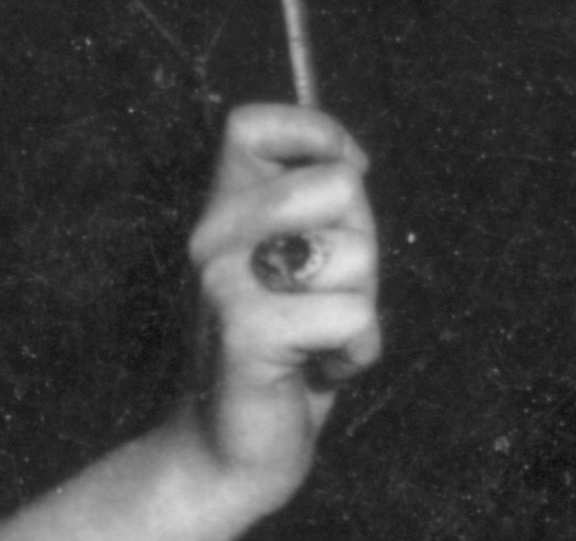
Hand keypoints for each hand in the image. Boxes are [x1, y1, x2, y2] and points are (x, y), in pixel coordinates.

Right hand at [181, 103, 380, 519]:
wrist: (226, 452)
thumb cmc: (283, 351)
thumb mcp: (298, 262)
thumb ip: (315, 210)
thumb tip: (352, 162)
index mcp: (222, 205)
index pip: (252, 123)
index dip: (314, 132)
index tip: (345, 174)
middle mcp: (213, 232)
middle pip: (338, 184)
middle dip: (362, 244)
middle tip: (327, 293)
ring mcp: (223, 278)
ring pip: (357, 253)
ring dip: (362, 308)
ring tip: (319, 336)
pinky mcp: (246, 329)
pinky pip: (353, 317)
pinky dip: (356, 352)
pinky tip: (319, 370)